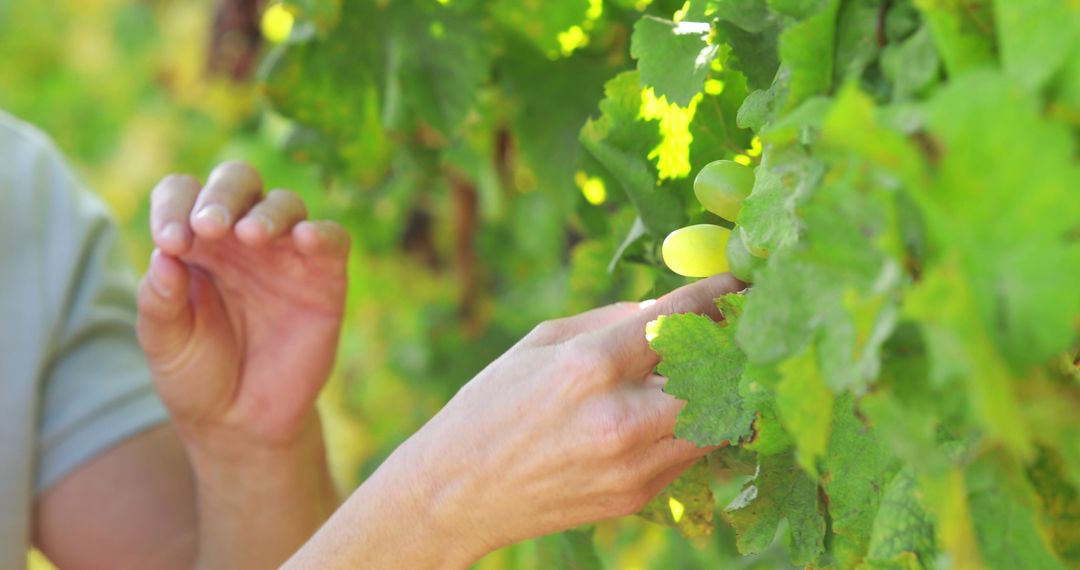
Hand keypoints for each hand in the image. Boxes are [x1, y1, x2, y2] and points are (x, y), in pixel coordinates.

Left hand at [135, 161, 349, 450]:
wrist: (243, 421)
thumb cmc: (198, 374)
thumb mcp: (163, 342)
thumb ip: (158, 300)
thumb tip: (165, 257)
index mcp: (196, 241)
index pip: (184, 194)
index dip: (174, 206)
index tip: (170, 243)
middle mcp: (241, 238)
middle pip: (238, 181)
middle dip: (222, 195)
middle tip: (209, 228)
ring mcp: (285, 254)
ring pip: (285, 204)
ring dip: (266, 213)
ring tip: (250, 235)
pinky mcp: (325, 277)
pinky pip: (333, 239)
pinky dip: (322, 232)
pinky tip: (304, 238)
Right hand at [286, 274, 742, 569]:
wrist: (459, 491)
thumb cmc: (493, 403)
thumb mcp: (543, 341)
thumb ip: (613, 321)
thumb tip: (668, 308)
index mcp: (591, 365)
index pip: (680, 317)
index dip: (720, 292)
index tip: (740, 281)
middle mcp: (621, 417)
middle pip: (719, 373)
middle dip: (732, 345)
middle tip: (736, 328)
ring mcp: (633, 464)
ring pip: (718, 420)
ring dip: (721, 389)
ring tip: (711, 368)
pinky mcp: (638, 497)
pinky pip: (690, 452)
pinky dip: (694, 425)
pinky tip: (677, 409)